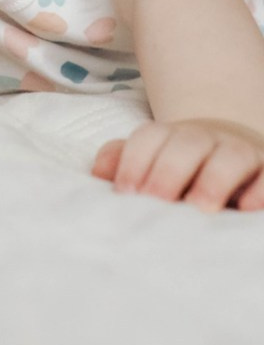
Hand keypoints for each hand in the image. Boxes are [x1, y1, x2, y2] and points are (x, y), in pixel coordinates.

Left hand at [92, 118, 263, 211]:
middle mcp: (206, 139)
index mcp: (172, 136)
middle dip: (169, 170)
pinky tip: (246, 208)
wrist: (231, 155)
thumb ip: (123, 162)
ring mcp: (239, 153)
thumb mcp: (151, 162)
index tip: (123, 193)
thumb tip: (97, 173)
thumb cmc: (181, 167)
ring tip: (200, 207)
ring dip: (215, 179)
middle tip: (155, 200)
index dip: (134, 161)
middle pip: (187, 143)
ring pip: (231, 156)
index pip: (150, 137)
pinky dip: (260, 189)